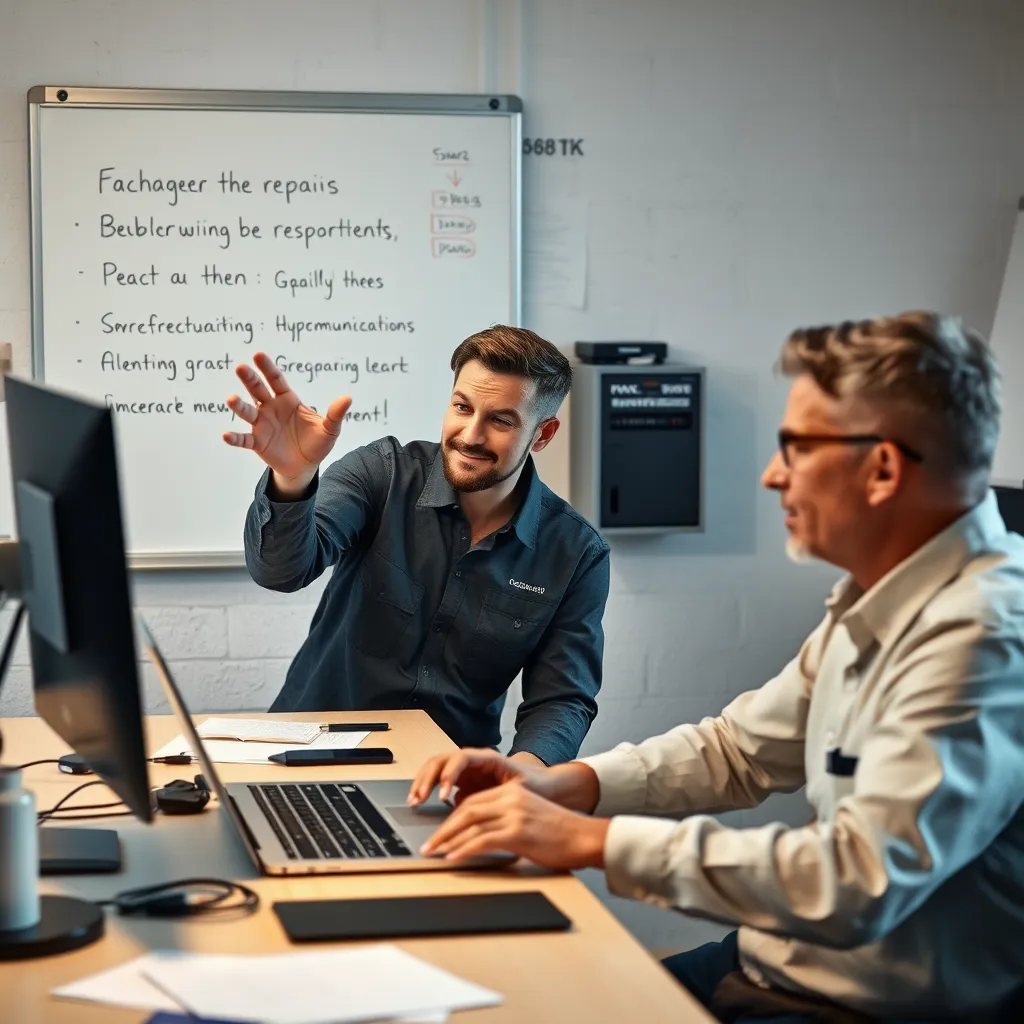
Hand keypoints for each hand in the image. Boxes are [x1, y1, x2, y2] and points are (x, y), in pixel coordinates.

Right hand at [223, 352, 351, 493]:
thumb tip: (348, 398)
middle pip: (258, 390)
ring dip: (239, 406)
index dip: (268, 368)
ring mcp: (262, 425)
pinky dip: (235, 438)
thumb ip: (335, 414)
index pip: (276, 380)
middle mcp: (271, 408)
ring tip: (231, 399)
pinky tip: (226, 435)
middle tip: (241, 367)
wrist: (305, 465)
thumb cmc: (316, 443)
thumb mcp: (329, 429)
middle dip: (249, 379)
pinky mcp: (257, 443)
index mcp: (288, 400)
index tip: (258, 355)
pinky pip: (244, 439)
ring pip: (248, 412)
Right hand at [407, 748, 543, 806]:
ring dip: (422, 782)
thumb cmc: (535, 785)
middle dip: (427, 778)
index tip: (444, 795)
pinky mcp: (462, 783)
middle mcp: (473, 761)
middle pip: (442, 760)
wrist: (544, 786)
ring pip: (436, 769)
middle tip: (418, 798)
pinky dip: (427, 790)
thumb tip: (481, 804)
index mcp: (488, 758)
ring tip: (413, 801)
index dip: (449, 775)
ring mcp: (466, 771)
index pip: (460, 759)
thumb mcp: (521, 789)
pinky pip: (439, 782)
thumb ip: (500, 794)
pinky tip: (420, 803)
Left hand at [419, 784, 609, 869]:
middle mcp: (510, 798)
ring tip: (433, 853)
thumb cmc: (560, 834)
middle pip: (466, 810)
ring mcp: (514, 814)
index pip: (472, 802)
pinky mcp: (518, 832)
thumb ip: (505, 821)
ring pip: (470, 824)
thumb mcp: (529, 818)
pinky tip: (453, 857)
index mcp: (512, 792)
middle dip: (443, 829)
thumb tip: (479, 838)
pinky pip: (482, 840)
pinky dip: (464, 849)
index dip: (451, 818)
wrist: (584, 838)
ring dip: (447, 840)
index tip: (439, 833)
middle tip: (428, 845)